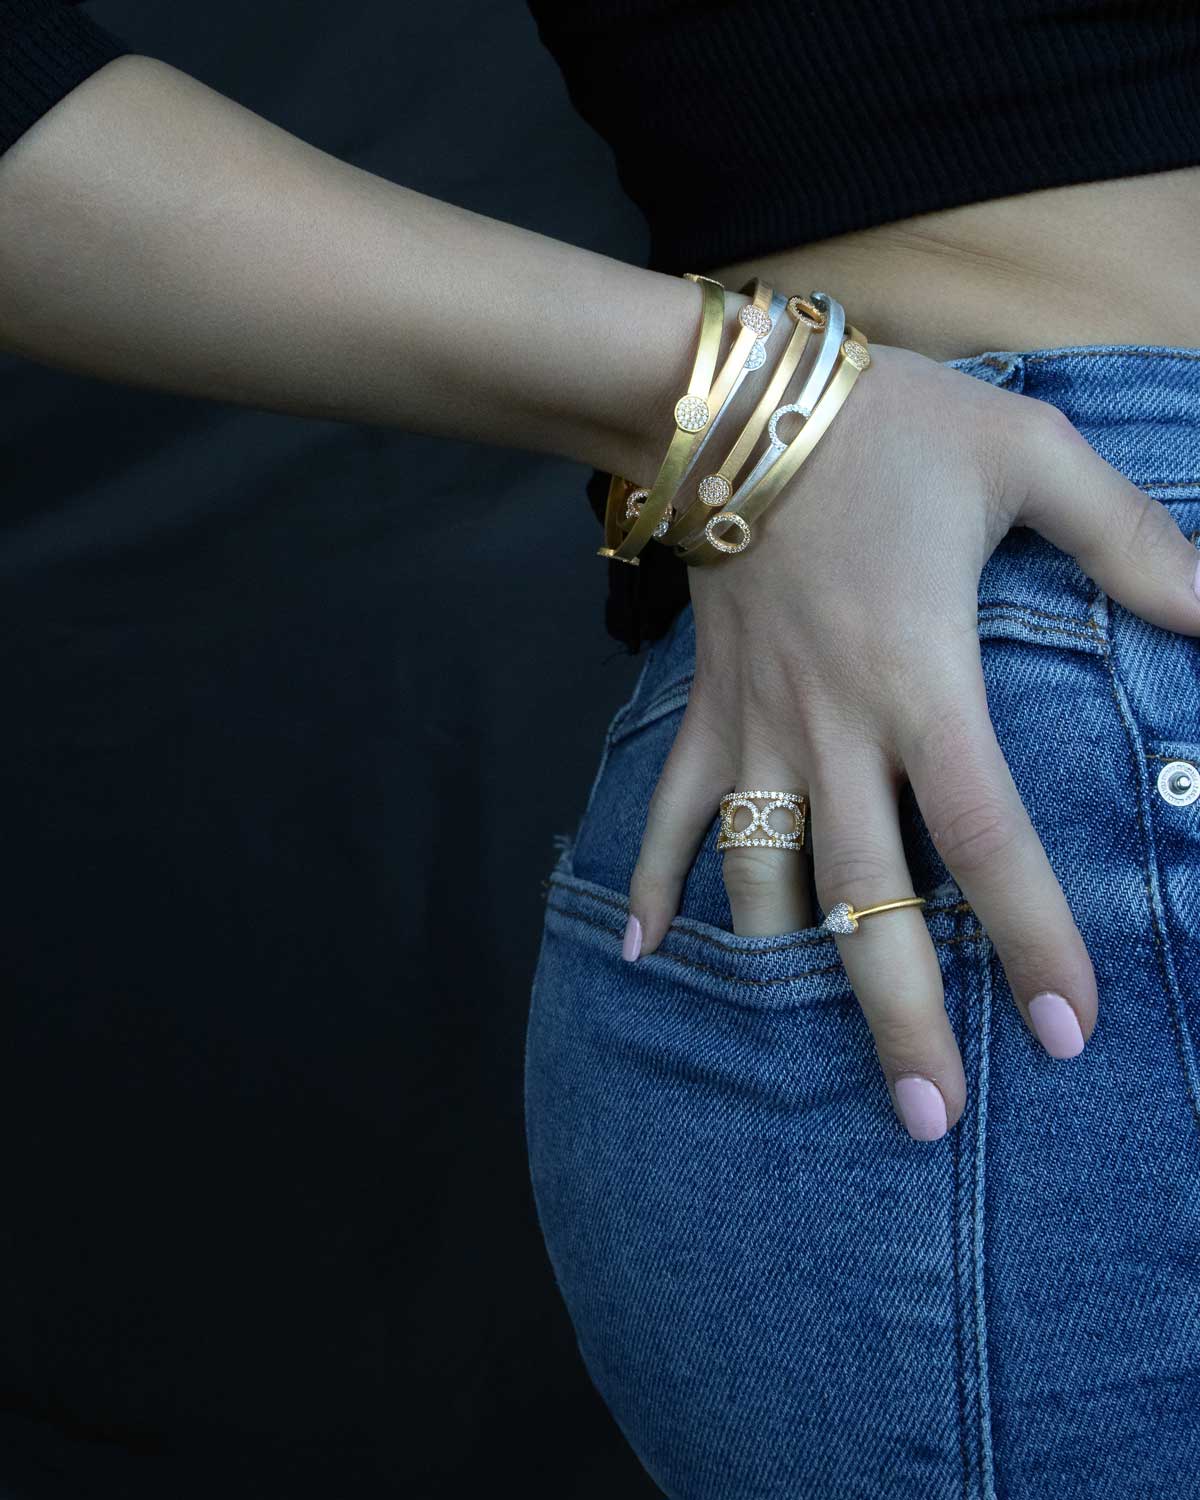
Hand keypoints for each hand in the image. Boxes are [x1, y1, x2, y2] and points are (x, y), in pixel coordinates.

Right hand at [625, 343, 1199, 1138]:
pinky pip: (673, 811)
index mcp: (921, 679)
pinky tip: (645, 953)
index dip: (1030, 937)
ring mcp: (759, 729)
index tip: (1063, 1032)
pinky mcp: (707, 713)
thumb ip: (1134, 541)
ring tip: (812, 1064)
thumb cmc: (890, 428)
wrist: (739, 405)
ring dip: (788, 972)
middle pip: (867, 894)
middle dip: (899, 1013)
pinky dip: (652, 881)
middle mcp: (834, 728)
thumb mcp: (1031, 459)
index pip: (985, 835)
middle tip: (929, 1118)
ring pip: (765, 876)